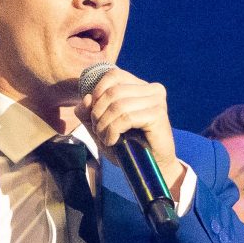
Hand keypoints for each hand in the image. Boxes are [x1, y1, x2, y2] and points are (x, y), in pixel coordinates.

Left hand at [76, 66, 182, 193]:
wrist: (153, 167)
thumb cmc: (129, 146)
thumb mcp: (103, 127)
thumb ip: (90, 113)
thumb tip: (85, 99)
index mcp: (140, 86)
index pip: (113, 75)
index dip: (97, 93)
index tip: (94, 116)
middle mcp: (151, 89)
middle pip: (113, 91)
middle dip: (98, 113)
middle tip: (99, 131)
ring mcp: (157, 101)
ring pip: (117, 105)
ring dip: (104, 125)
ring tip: (105, 139)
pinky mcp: (158, 115)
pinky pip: (126, 117)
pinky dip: (113, 131)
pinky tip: (113, 141)